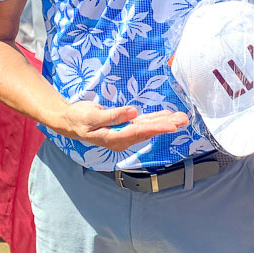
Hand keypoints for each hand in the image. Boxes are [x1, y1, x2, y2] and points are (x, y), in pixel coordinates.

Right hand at [59, 101, 188, 152]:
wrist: (69, 121)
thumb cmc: (78, 118)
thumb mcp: (92, 116)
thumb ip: (113, 115)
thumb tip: (133, 113)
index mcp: (113, 138)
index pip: (139, 132)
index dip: (156, 128)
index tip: (171, 126)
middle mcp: (121, 138)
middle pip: (147, 131)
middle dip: (166, 125)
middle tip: (184, 119)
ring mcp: (123, 133)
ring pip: (147, 127)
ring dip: (164, 122)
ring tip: (181, 118)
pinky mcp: (124, 127)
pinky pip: (142, 124)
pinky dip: (155, 119)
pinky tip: (166, 116)